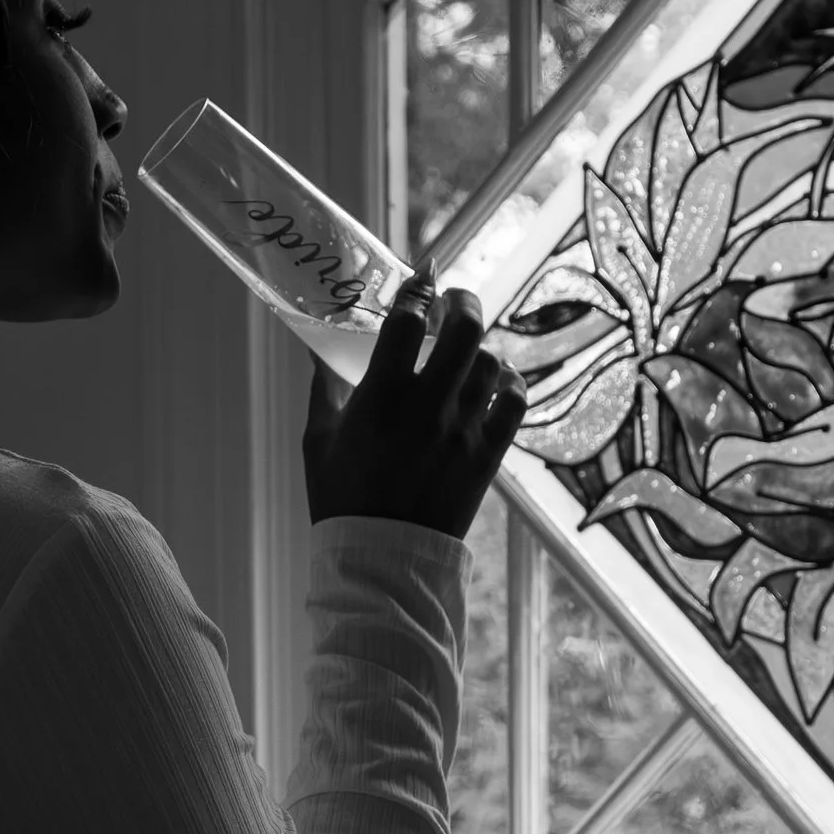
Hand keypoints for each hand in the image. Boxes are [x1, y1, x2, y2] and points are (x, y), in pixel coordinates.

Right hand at [302, 283, 526, 539]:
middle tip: (453, 300)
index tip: (421, 274)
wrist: (381, 559)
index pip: (408, 320)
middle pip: (465, 329)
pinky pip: (515, 400)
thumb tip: (317, 348)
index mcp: (381, 397)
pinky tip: (496, 380)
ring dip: (479, 347)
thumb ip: (323, 388)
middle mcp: (428, 407)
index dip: (417, 288)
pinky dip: (509, 381)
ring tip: (465, 351)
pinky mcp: (487, 455)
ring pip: (491, 362)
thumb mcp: (317, 439)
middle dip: (462, 301)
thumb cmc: (340, 498)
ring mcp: (463, 431)